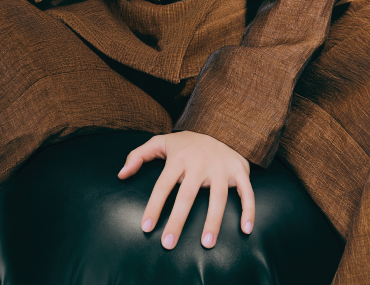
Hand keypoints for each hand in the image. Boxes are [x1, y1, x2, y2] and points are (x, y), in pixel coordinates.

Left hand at [117, 130, 254, 249]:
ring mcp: (220, 166)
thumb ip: (138, 156)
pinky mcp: (239, 169)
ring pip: (217, 196)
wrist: (220, 126)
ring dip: (213, 221)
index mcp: (179, 158)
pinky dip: (249, 209)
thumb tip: (120, 175)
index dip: (154, 206)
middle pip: (187, 195)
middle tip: (168, 244)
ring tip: (206, 243)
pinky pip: (246, 191)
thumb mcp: (161, 143)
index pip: (163, 184)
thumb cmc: (187, 144)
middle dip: (177, 220)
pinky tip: (246, 229)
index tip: (146, 227)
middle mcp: (200, 162)